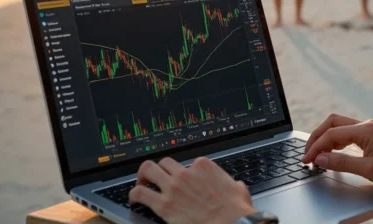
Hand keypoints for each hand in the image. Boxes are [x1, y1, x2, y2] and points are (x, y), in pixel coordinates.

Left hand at [129, 157, 255, 223]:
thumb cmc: (236, 211)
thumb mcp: (238, 189)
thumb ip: (232, 184)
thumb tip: (235, 186)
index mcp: (204, 166)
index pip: (188, 163)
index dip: (186, 173)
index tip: (184, 182)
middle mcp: (186, 173)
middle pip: (165, 162)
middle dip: (160, 170)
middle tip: (156, 178)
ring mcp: (173, 187)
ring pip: (149, 169)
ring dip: (143, 176)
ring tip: (142, 184)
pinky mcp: (164, 204)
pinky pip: (140, 193)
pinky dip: (134, 194)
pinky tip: (134, 199)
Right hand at [301, 114, 372, 189]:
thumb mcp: (368, 169)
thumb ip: (342, 163)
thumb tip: (320, 159)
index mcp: (365, 129)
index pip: (331, 134)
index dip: (316, 147)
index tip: (307, 160)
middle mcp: (366, 125)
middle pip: (332, 123)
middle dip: (317, 137)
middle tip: (307, 154)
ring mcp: (369, 129)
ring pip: (338, 127)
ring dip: (325, 139)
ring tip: (316, 155)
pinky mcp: (371, 136)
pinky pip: (347, 134)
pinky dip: (335, 142)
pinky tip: (330, 153)